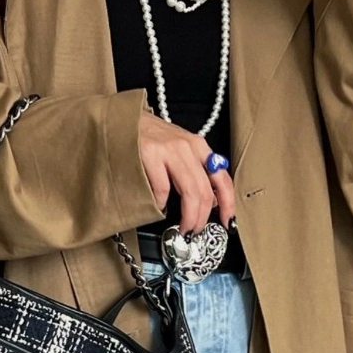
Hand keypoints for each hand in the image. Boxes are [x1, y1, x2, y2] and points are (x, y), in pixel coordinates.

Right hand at [138, 112, 235, 233]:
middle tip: (195, 231)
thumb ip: (194, 171)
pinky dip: (162, 203)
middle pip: (205, 190)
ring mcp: (170, 150)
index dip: (228, 204)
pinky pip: (163, 188)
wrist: (124, 121)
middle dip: (202, 218)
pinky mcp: (150, 154)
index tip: (228, 222)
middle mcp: (188, 147)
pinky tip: (158, 206)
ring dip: (189, 216)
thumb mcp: (179, 150)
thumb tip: (208, 201)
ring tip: (183, 228)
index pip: (222, 178)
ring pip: (190, 192)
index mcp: (199, 147)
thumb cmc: (150, 138)